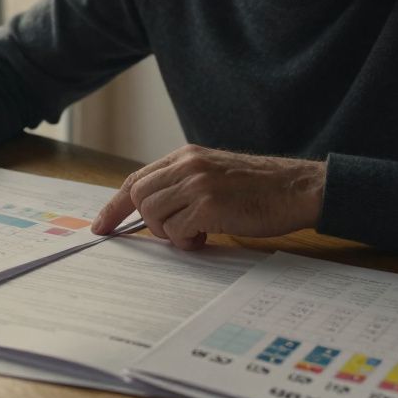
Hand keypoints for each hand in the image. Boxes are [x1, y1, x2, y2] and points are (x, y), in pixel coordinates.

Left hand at [90, 144, 325, 248]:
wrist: (296, 188)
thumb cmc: (261, 188)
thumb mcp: (215, 174)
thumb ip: (185, 185)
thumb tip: (153, 213)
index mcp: (187, 156)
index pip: (136, 178)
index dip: (114, 205)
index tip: (101, 226)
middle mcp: (188, 165)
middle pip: (138, 197)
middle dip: (146, 223)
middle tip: (172, 234)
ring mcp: (197, 183)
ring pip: (152, 215)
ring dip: (169, 234)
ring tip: (196, 234)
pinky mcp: (209, 205)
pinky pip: (175, 231)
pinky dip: (185, 241)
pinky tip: (206, 238)